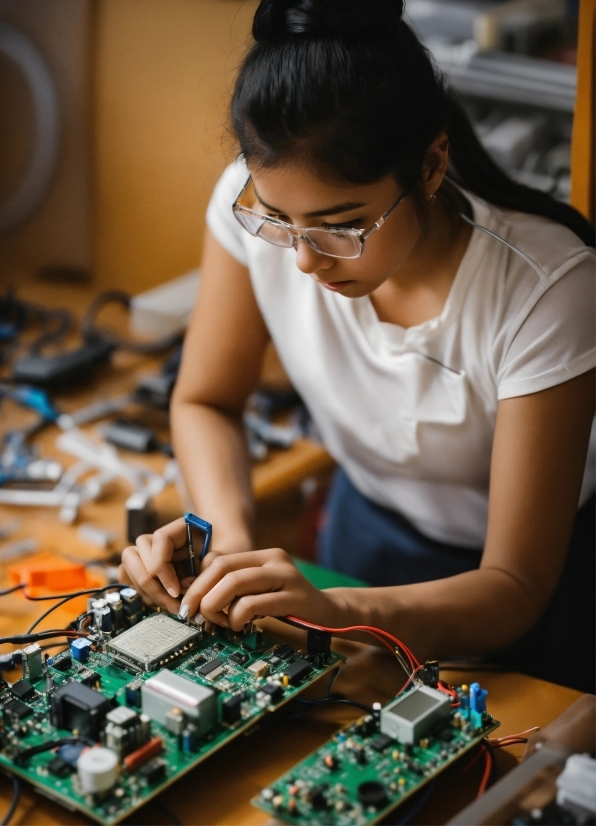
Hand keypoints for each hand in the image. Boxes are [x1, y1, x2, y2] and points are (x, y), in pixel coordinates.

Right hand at [118, 518, 254, 613]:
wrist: (228, 561)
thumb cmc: (227, 556)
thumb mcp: (224, 559)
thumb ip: (208, 570)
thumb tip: (186, 591)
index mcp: (179, 527)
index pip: (158, 540)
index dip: (162, 569)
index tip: (177, 591)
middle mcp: (159, 538)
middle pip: (134, 554)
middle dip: (151, 584)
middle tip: (172, 604)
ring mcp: (149, 552)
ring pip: (128, 566)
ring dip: (145, 589)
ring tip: (169, 605)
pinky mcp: (145, 568)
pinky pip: (128, 577)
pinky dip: (140, 591)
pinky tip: (161, 602)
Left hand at [178, 547, 336, 629]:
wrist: (329, 613)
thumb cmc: (288, 604)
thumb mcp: (260, 590)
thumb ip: (235, 586)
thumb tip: (193, 593)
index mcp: (263, 555)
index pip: (219, 561)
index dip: (197, 583)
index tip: (188, 604)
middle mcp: (274, 560)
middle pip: (222, 569)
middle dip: (200, 594)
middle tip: (194, 615)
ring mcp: (286, 576)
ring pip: (234, 583)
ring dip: (216, 606)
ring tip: (218, 622)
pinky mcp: (294, 597)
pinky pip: (252, 603)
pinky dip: (237, 617)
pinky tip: (240, 626)